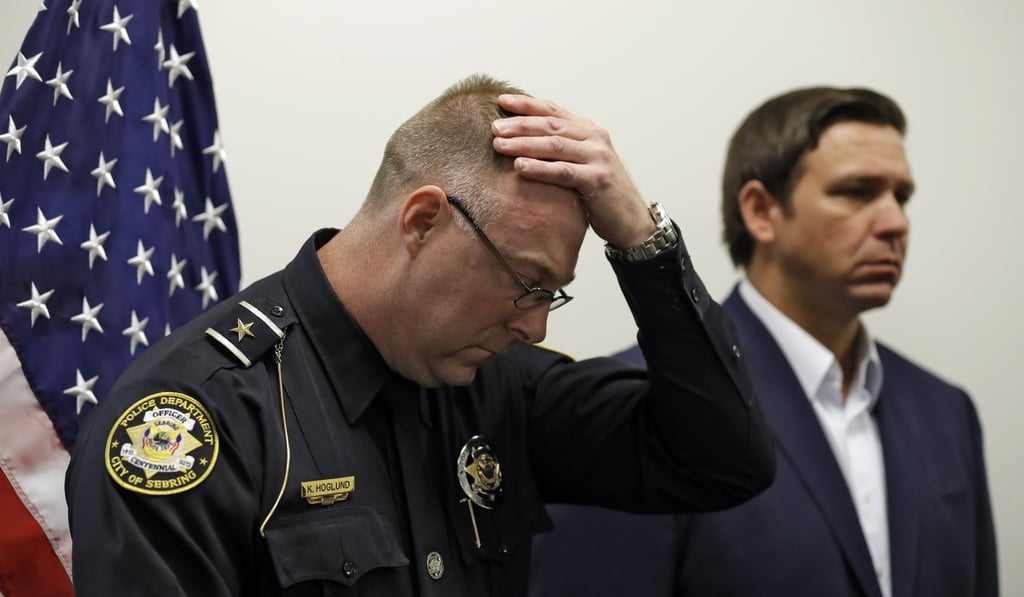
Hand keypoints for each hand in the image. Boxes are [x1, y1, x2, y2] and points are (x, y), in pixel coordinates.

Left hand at [492, 94, 655, 247]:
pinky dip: (540, 168)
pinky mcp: (598, 179)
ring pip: (555, 145)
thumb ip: (561, 150)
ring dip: (524, 144)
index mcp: (589, 131)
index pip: (553, 111)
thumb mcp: (582, 164)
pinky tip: (520, 167)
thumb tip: (522, 140)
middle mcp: (595, 138)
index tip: (501, 101)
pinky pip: (563, 171)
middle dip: (520, 125)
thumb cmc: (600, 193)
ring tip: (499, 145)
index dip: (527, 105)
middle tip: (494, 128)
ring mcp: (598, 157)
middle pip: (551, 125)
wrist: (630, 219)